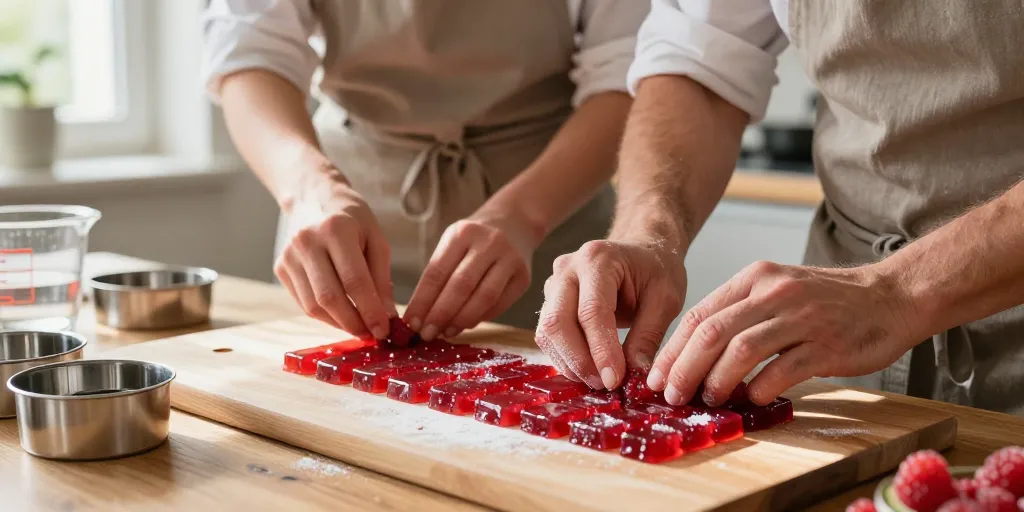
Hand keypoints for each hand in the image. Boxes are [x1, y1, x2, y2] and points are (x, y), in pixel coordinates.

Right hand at [275, 168, 394, 338]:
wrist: (314, 196)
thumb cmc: (352, 217)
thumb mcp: (376, 239)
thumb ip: (381, 278)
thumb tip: (387, 316)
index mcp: (336, 229)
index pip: (354, 281)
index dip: (370, 311)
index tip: (384, 330)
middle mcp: (307, 242)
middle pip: (329, 298)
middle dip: (354, 323)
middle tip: (372, 334)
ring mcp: (289, 256)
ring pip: (313, 306)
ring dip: (339, 323)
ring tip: (360, 326)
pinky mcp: (280, 268)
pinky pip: (304, 302)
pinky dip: (325, 315)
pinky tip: (342, 314)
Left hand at [403, 210, 533, 340]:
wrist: (515, 224)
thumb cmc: (475, 239)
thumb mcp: (453, 243)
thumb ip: (439, 275)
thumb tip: (421, 316)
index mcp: (462, 233)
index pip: (437, 271)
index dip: (422, 301)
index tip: (411, 323)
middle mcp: (488, 243)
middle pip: (461, 285)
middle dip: (441, 314)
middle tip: (427, 334)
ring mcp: (510, 260)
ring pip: (484, 297)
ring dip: (462, 320)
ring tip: (447, 332)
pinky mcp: (524, 277)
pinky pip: (500, 304)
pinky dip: (481, 317)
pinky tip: (467, 324)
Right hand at [535, 238, 685, 389]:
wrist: (641, 250)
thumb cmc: (655, 269)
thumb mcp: (665, 299)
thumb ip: (649, 335)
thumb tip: (636, 374)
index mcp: (599, 259)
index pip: (592, 311)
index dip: (601, 350)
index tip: (615, 380)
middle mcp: (568, 268)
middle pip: (558, 321)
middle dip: (579, 360)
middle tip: (605, 384)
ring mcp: (554, 283)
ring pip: (547, 331)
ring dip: (570, 362)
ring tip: (598, 380)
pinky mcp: (549, 300)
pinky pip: (547, 335)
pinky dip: (565, 357)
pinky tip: (587, 369)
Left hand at [647, 261, 920, 406]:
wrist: (890, 297)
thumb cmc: (827, 302)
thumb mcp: (776, 291)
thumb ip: (739, 315)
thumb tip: (694, 356)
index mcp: (755, 279)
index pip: (699, 314)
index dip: (673, 350)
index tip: (657, 377)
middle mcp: (774, 293)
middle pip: (712, 332)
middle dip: (684, 368)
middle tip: (672, 395)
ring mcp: (801, 317)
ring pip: (741, 350)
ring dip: (717, 380)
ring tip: (708, 398)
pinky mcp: (826, 344)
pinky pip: (781, 369)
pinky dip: (760, 388)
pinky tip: (752, 397)